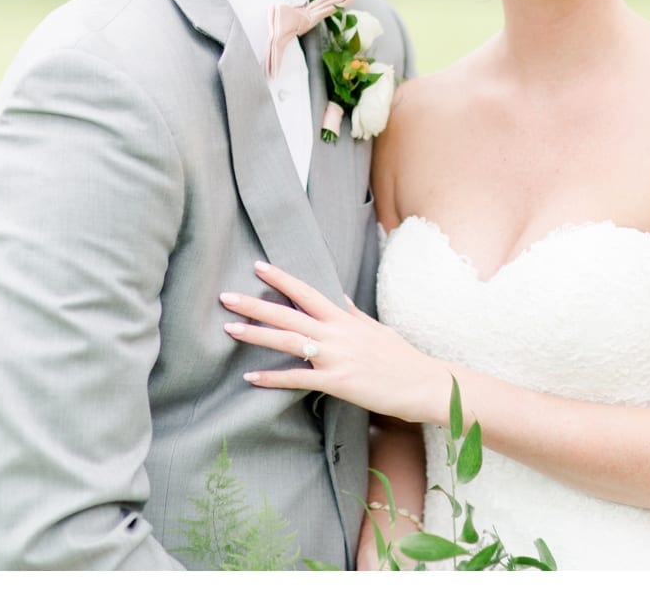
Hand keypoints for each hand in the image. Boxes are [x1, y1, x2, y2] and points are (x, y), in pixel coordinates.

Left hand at [220, 261, 447, 423]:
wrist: (423, 383)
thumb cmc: (401, 357)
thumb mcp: (376, 329)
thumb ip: (353, 313)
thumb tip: (339, 297)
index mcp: (344, 318)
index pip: (307, 291)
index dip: (281, 279)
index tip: (258, 267)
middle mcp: (337, 333)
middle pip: (289, 313)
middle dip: (255, 304)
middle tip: (226, 296)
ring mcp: (336, 357)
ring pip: (288, 341)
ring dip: (257, 335)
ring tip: (229, 329)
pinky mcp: (337, 382)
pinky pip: (298, 379)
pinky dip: (273, 378)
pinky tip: (251, 377)